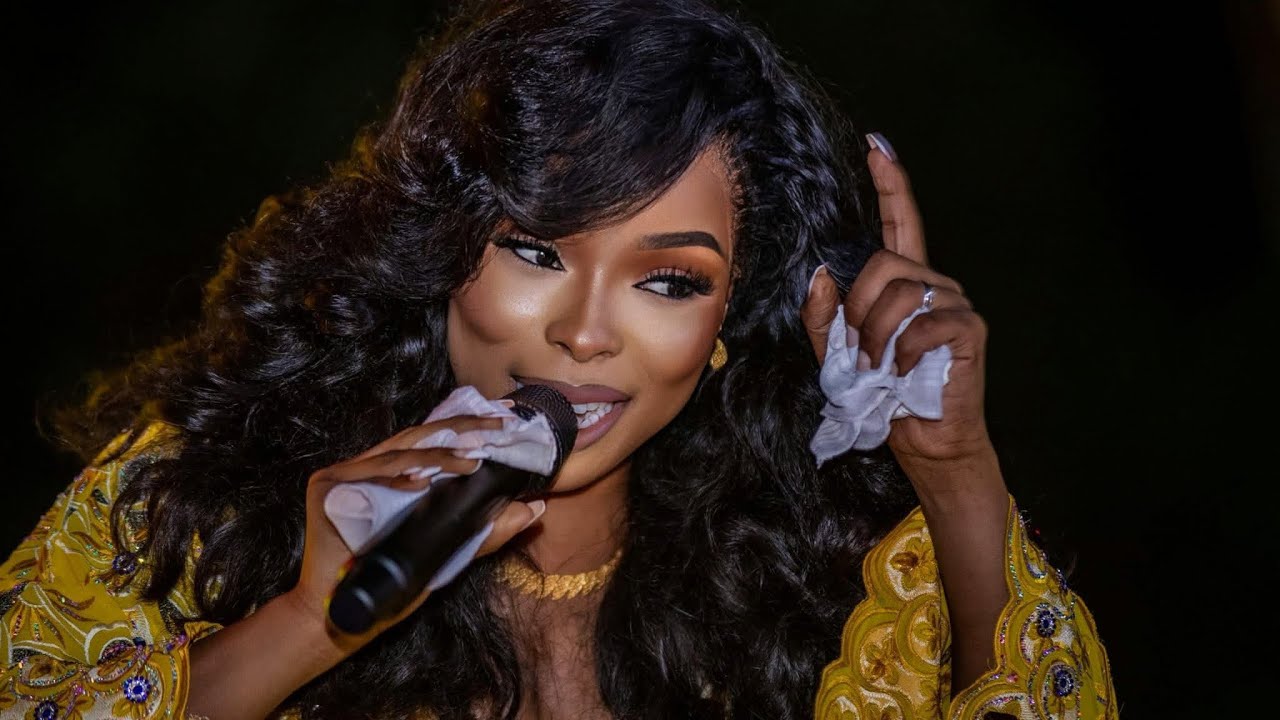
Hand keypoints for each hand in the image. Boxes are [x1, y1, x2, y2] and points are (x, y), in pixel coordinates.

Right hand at [286, 414, 545, 658]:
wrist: (344, 614)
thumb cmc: (394, 580)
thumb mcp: (451, 550)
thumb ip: (490, 530)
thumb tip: (536, 507)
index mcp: (396, 473)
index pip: (434, 441)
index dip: (467, 427)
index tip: (504, 421)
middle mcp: (370, 466)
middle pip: (418, 438)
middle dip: (460, 430)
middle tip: (496, 428)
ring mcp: (345, 472)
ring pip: (397, 452)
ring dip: (437, 455)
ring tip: (471, 461)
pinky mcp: (325, 485)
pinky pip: (366, 477)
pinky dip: (395, 478)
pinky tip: (421, 482)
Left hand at [801, 140, 994, 479]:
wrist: (923, 440)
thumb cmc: (883, 394)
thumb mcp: (839, 352)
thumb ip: (825, 315)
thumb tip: (820, 274)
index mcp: (904, 282)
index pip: (898, 222)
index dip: (890, 185)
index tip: (875, 148)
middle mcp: (933, 282)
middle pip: (884, 261)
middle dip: (858, 306)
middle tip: (858, 346)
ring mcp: (955, 303)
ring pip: (899, 292)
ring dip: (875, 334)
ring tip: (877, 364)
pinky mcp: (969, 329)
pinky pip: (925, 322)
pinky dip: (903, 350)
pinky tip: (902, 370)